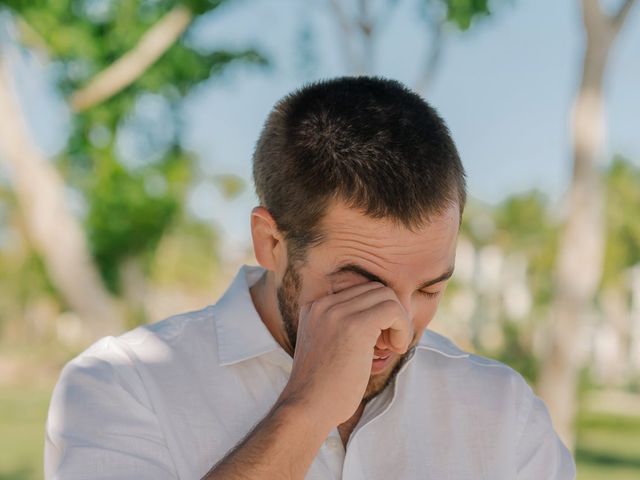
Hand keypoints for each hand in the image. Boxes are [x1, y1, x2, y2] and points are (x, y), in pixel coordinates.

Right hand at [277, 282, 412, 426]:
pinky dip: (403, 328)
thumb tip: (383, 317)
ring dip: (398, 321)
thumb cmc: (322, 387)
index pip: (360, 290)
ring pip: (387, 295)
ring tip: (390, 347)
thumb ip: (343, 326)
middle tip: (386, 344)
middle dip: (390, 314)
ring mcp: (337, 313)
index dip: (376, 312)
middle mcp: (323, 304)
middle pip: (376, 289)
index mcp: (315, 306)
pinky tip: (395, 349)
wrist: (306, 408)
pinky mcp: (355, 326)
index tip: (377, 339)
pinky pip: (393, 310)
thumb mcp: (326, 346)